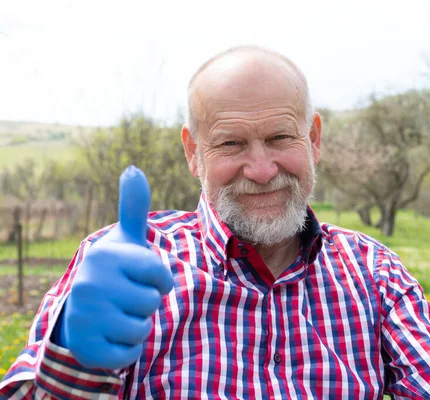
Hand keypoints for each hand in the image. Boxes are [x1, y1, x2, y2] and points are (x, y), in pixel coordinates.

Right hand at [55, 166, 173, 369]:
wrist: (80, 311)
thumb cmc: (114, 272)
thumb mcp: (125, 241)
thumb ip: (133, 208)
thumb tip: (133, 169)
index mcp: (106, 257)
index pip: (160, 275)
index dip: (159, 280)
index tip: (145, 278)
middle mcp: (90, 284)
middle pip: (152, 302)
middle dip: (147, 303)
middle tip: (127, 297)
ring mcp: (85, 317)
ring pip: (143, 328)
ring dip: (139, 325)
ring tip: (120, 314)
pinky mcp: (86, 347)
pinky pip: (130, 354)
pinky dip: (128, 349)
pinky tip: (112, 335)